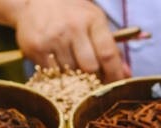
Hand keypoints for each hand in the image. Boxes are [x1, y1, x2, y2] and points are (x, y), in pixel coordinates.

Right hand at [14, 0, 129, 80]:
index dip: (115, 75)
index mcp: (92, 20)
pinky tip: (57, 63)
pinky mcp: (36, 47)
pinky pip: (52, 74)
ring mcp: (53, 37)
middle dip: (93, 78)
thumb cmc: (71, 14)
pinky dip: (57, 75)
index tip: (116, 86)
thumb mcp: (94, 23)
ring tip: (71, 65)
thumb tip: (126, 74)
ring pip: (71, 74)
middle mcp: (73, 27)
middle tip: (91, 78)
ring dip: (74, 77)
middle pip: (90, 68)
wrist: (34, 0)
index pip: (108, 54)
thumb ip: (110, 48)